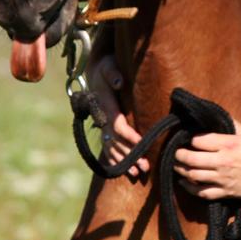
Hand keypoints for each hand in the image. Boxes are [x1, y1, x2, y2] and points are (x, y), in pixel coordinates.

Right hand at [89, 54, 147, 180]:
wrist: (95, 71)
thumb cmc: (106, 67)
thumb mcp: (108, 65)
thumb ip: (113, 74)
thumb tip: (119, 82)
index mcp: (105, 105)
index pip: (117, 124)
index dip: (129, 135)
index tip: (141, 143)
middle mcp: (101, 118)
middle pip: (115, 141)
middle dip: (130, 154)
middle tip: (145, 166)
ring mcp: (101, 124)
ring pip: (112, 147)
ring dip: (124, 161)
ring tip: (138, 173)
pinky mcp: (103, 128)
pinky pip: (107, 147)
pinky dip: (116, 160)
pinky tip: (126, 171)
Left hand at [174, 121, 240, 201]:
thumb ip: (231, 124)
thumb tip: (214, 116)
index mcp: (228, 144)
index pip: (199, 140)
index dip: (190, 139)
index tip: (187, 139)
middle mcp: (223, 161)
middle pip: (191, 158)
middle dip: (179, 155)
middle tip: (176, 153)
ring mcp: (223, 179)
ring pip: (193, 175)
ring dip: (181, 170)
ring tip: (177, 166)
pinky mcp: (227, 193)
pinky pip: (203, 193)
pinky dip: (190, 188)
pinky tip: (185, 183)